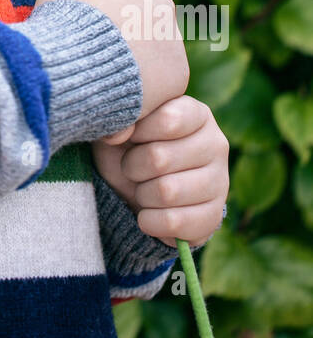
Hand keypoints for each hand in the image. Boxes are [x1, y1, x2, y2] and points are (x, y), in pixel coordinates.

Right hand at [34, 0, 188, 123]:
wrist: (72, 67)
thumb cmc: (61, 24)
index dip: (108, 12)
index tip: (90, 29)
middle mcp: (164, 5)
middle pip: (145, 22)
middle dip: (127, 37)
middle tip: (97, 55)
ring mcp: (174, 41)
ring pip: (155, 52)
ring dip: (137, 63)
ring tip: (106, 78)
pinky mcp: (179, 75)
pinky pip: (162, 82)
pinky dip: (145, 89)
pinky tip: (119, 92)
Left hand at [92, 97, 229, 248]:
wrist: (135, 188)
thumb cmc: (128, 145)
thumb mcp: (123, 123)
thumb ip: (124, 116)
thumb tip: (118, 133)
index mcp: (196, 114)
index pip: (168, 119)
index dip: (137, 132)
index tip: (129, 136)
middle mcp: (216, 144)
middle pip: (160, 158)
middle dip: (133, 167)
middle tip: (132, 167)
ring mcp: (220, 181)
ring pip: (166, 192)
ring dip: (141, 194)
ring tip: (142, 188)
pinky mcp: (214, 215)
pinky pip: (174, 223)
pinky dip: (150, 221)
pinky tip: (148, 213)